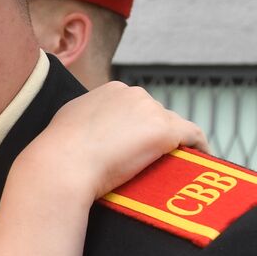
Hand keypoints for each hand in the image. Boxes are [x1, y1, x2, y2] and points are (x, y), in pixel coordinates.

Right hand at [18, 82, 207, 199]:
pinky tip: (198, 159)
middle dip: (154, 134)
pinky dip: (198, 147)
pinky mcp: (165, 130)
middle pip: (157, 115)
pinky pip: (194, 137)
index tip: (134, 145)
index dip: (137, 128)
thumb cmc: (58, 150)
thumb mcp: (70, 120)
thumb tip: (95, 125)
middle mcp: (134, 94)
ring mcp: (151, 110)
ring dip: (172, 144)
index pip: (136, 107)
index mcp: (111, 90)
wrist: (62, 165)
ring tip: (166, 165)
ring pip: (174, 127)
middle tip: (147, 160)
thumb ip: (89, 116)